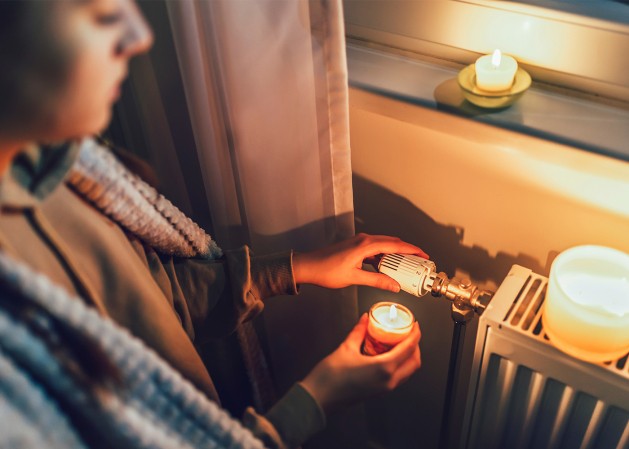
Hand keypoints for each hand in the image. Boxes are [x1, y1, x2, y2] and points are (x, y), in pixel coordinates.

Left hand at [292, 233, 427, 291]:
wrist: (308, 266)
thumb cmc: (327, 270)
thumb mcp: (355, 278)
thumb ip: (377, 281)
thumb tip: (394, 285)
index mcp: (365, 245)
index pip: (395, 245)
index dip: (412, 250)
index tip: (423, 255)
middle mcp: (364, 240)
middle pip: (392, 242)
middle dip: (407, 251)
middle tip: (419, 261)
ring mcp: (359, 242)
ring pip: (384, 245)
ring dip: (395, 254)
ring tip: (406, 265)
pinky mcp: (355, 247)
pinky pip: (375, 249)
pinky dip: (384, 256)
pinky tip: (387, 266)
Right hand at [300, 313, 420, 414]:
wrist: (319, 398)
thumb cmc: (331, 376)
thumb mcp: (346, 348)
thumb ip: (359, 332)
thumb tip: (365, 319)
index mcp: (383, 368)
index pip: (408, 349)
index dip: (415, 335)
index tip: (415, 325)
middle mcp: (388, 380)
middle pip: (414, 363)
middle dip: (415, 346)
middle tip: (409, 333)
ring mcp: (385, 388)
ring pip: (408, 372)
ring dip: (409, 357)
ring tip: (400, 343)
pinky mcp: (379, 392)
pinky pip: (398, 377)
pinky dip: (400, 365)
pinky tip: (389, 355)